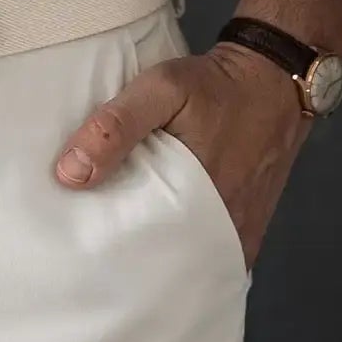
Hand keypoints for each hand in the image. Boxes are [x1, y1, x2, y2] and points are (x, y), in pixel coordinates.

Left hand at [51, 39, 312, 270]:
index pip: (143, 249)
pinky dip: (185, 250)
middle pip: (166, 261)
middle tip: (91, 247)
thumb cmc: (215, 86)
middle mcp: (223, 231)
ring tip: (117, 244)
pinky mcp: (247, 229)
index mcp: (199, 204)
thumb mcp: (161, 88)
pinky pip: (209, 252)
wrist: (272, 80)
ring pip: (188, 260)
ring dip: (157, 254)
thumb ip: (116, 126)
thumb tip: (69, 174)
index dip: (109, 248)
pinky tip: (157, 238)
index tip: (78, 241)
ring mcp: (238, 235)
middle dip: (130, 256)